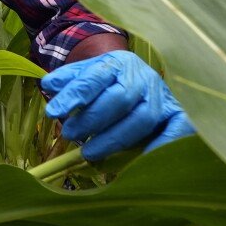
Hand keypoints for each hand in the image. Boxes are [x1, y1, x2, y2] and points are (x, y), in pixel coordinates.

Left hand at [41, 51, 193, 160]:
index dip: (74, 95)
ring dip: (114, 139)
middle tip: (69, 134)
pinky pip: (177, 129)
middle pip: (119, 98)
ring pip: (142, 119)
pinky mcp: (177, 114)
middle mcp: (143, 77)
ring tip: (88, 153)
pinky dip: (162, 145)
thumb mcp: (87, 74)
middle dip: (92, 120)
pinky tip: (140, 161)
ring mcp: (162, 96)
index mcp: (117, 64)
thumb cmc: (108, 83)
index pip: (94, 78)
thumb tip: (48, 85)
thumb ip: (69, 80)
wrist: (141, 79)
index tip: (53, 112)